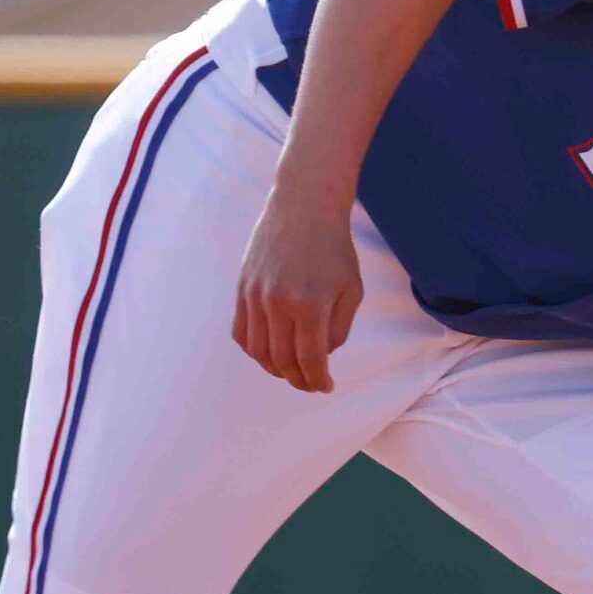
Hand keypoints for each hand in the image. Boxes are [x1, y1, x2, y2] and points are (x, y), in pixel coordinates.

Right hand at [232, 184, 363, 391]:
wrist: (304, 206)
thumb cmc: (334, 249)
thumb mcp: (351, 290)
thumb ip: (339, 329)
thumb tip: (322, 356)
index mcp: (310, 304)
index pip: (310, 360)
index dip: (318, 380)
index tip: (326, 387)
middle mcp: (278, 302)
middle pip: (282, 360)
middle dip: (298, 379)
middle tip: (310, 383)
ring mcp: (255, 295)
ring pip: (258, 350)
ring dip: (274, 369)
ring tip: (291, 371)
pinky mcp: (242, 288)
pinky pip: (241, 332)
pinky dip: (254, 350)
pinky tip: (270, 352)